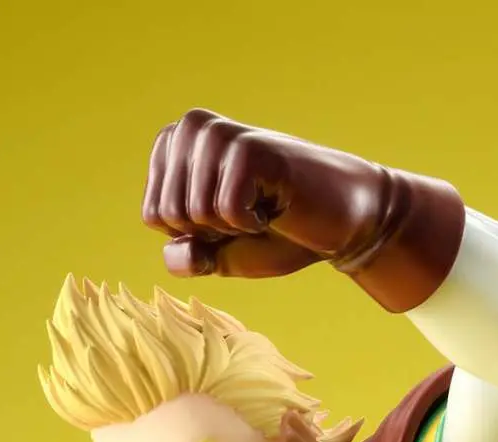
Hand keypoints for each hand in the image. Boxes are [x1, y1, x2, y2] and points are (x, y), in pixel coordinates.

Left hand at [141, 107, 386, 279]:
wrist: (344, 221)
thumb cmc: (282, 235)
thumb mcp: (223, 254)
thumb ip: (190, 256)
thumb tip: (173, 253)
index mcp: (174, 146)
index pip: (154, 216)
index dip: (196, 237)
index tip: (232, 219)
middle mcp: (190, 129)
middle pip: (169, 216)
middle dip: (212, 234)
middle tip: (251, 214)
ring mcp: (217, 133)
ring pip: (193, 214)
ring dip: (233, 228)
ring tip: (263, 207)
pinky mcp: (246, 147)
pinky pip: (224, 212)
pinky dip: (251, 224)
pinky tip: (275, 205)